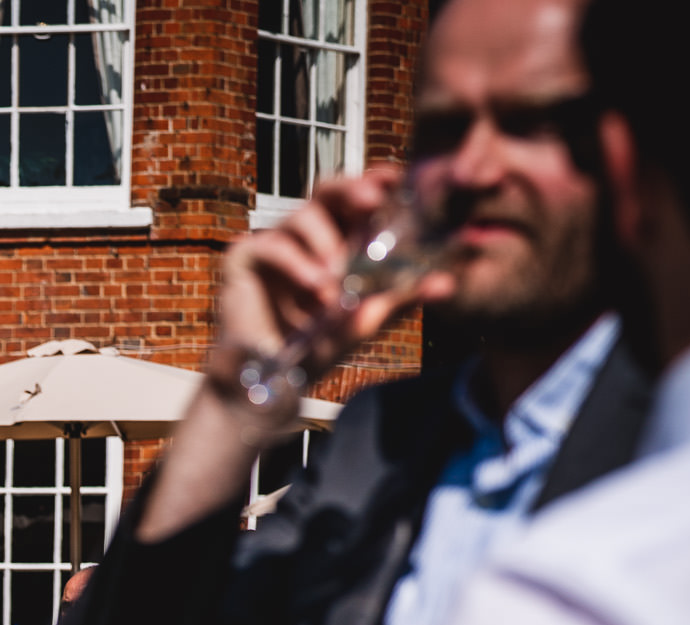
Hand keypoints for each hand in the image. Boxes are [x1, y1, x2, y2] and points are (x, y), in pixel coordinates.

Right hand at [203, 170, 455, 401]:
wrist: (272, 380)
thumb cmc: (319, 346)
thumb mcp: (368, 320)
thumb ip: (402, 299)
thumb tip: (446, 284)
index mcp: (338, 237)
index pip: (356, 196)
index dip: (374, 180)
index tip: (395, 179)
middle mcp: (306, 234)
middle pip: (327, 188)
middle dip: (351, 189)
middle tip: (371, 200)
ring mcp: (274, 242)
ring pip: (301, 217)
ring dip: (324, 245)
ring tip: (334, 283)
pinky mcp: (243, 257)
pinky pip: (272, 246)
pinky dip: (295, 265)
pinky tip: (314, 288)